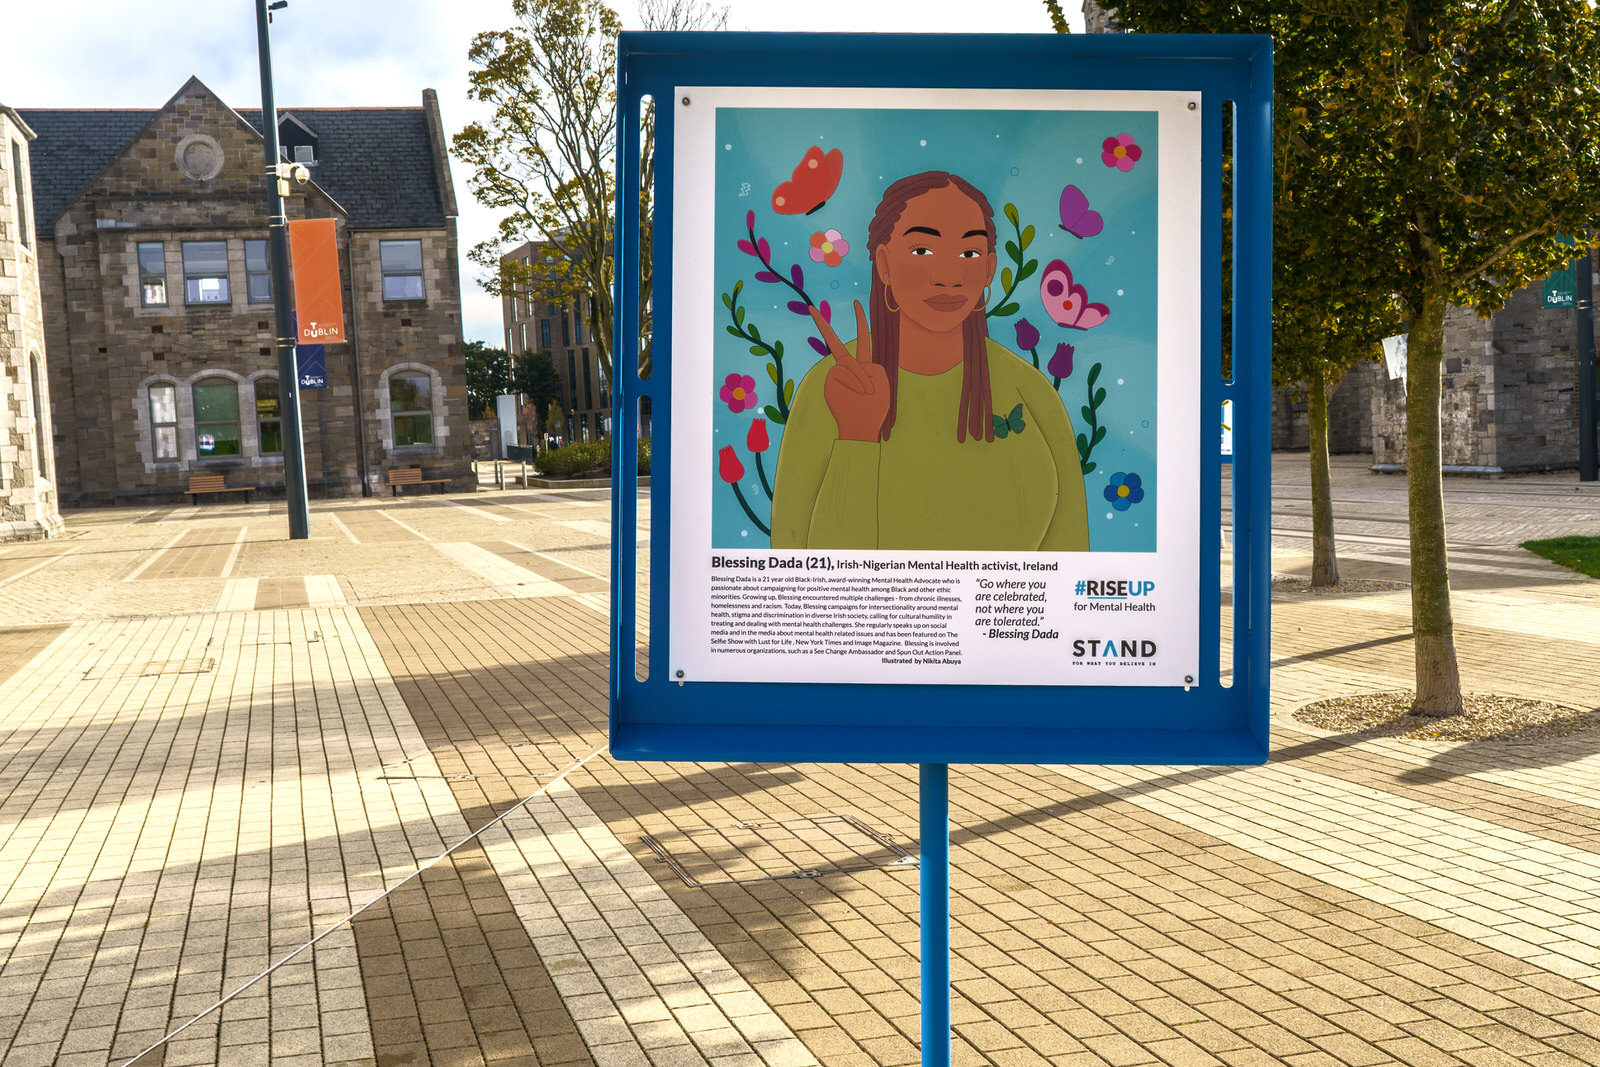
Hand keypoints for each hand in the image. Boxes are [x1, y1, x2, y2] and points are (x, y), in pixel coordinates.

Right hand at [810, 301, 889, 442]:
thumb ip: (870, 369)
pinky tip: (861, 394)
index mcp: (864, 366)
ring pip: (852, 365)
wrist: (862, 426)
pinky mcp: (831, 380)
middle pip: (838, 342)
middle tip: (837, 304)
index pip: (862, 340)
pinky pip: (846, 374)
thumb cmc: (874, 409)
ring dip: (862, 380)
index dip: (860, 321)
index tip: (856, 303)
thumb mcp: (881, 385)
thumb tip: (853, 365)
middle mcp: (848, 367)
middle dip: (840, 323)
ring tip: (868, 394)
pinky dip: (857, 382)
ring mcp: (837, 373)